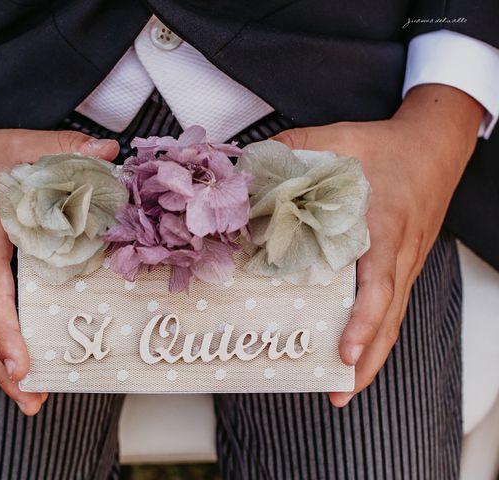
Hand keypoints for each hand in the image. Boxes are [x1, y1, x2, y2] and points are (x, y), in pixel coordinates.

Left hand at [272, 85, 482, 406]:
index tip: (346, 353)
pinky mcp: (405, 261)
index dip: (364, 322)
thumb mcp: (339, 140)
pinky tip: (358, 345)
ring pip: (393, 316)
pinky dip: (376, 329)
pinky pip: (392, 303)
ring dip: (373, 354)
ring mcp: (406, 260)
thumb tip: (246, 170)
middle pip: (390, 316)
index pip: (379, 284)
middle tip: (340, 394)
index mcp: (384, 227)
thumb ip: (291, 150)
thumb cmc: (389, 145)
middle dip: (368, 359)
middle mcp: (400, 253)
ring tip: (346, 385)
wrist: (437, 141)